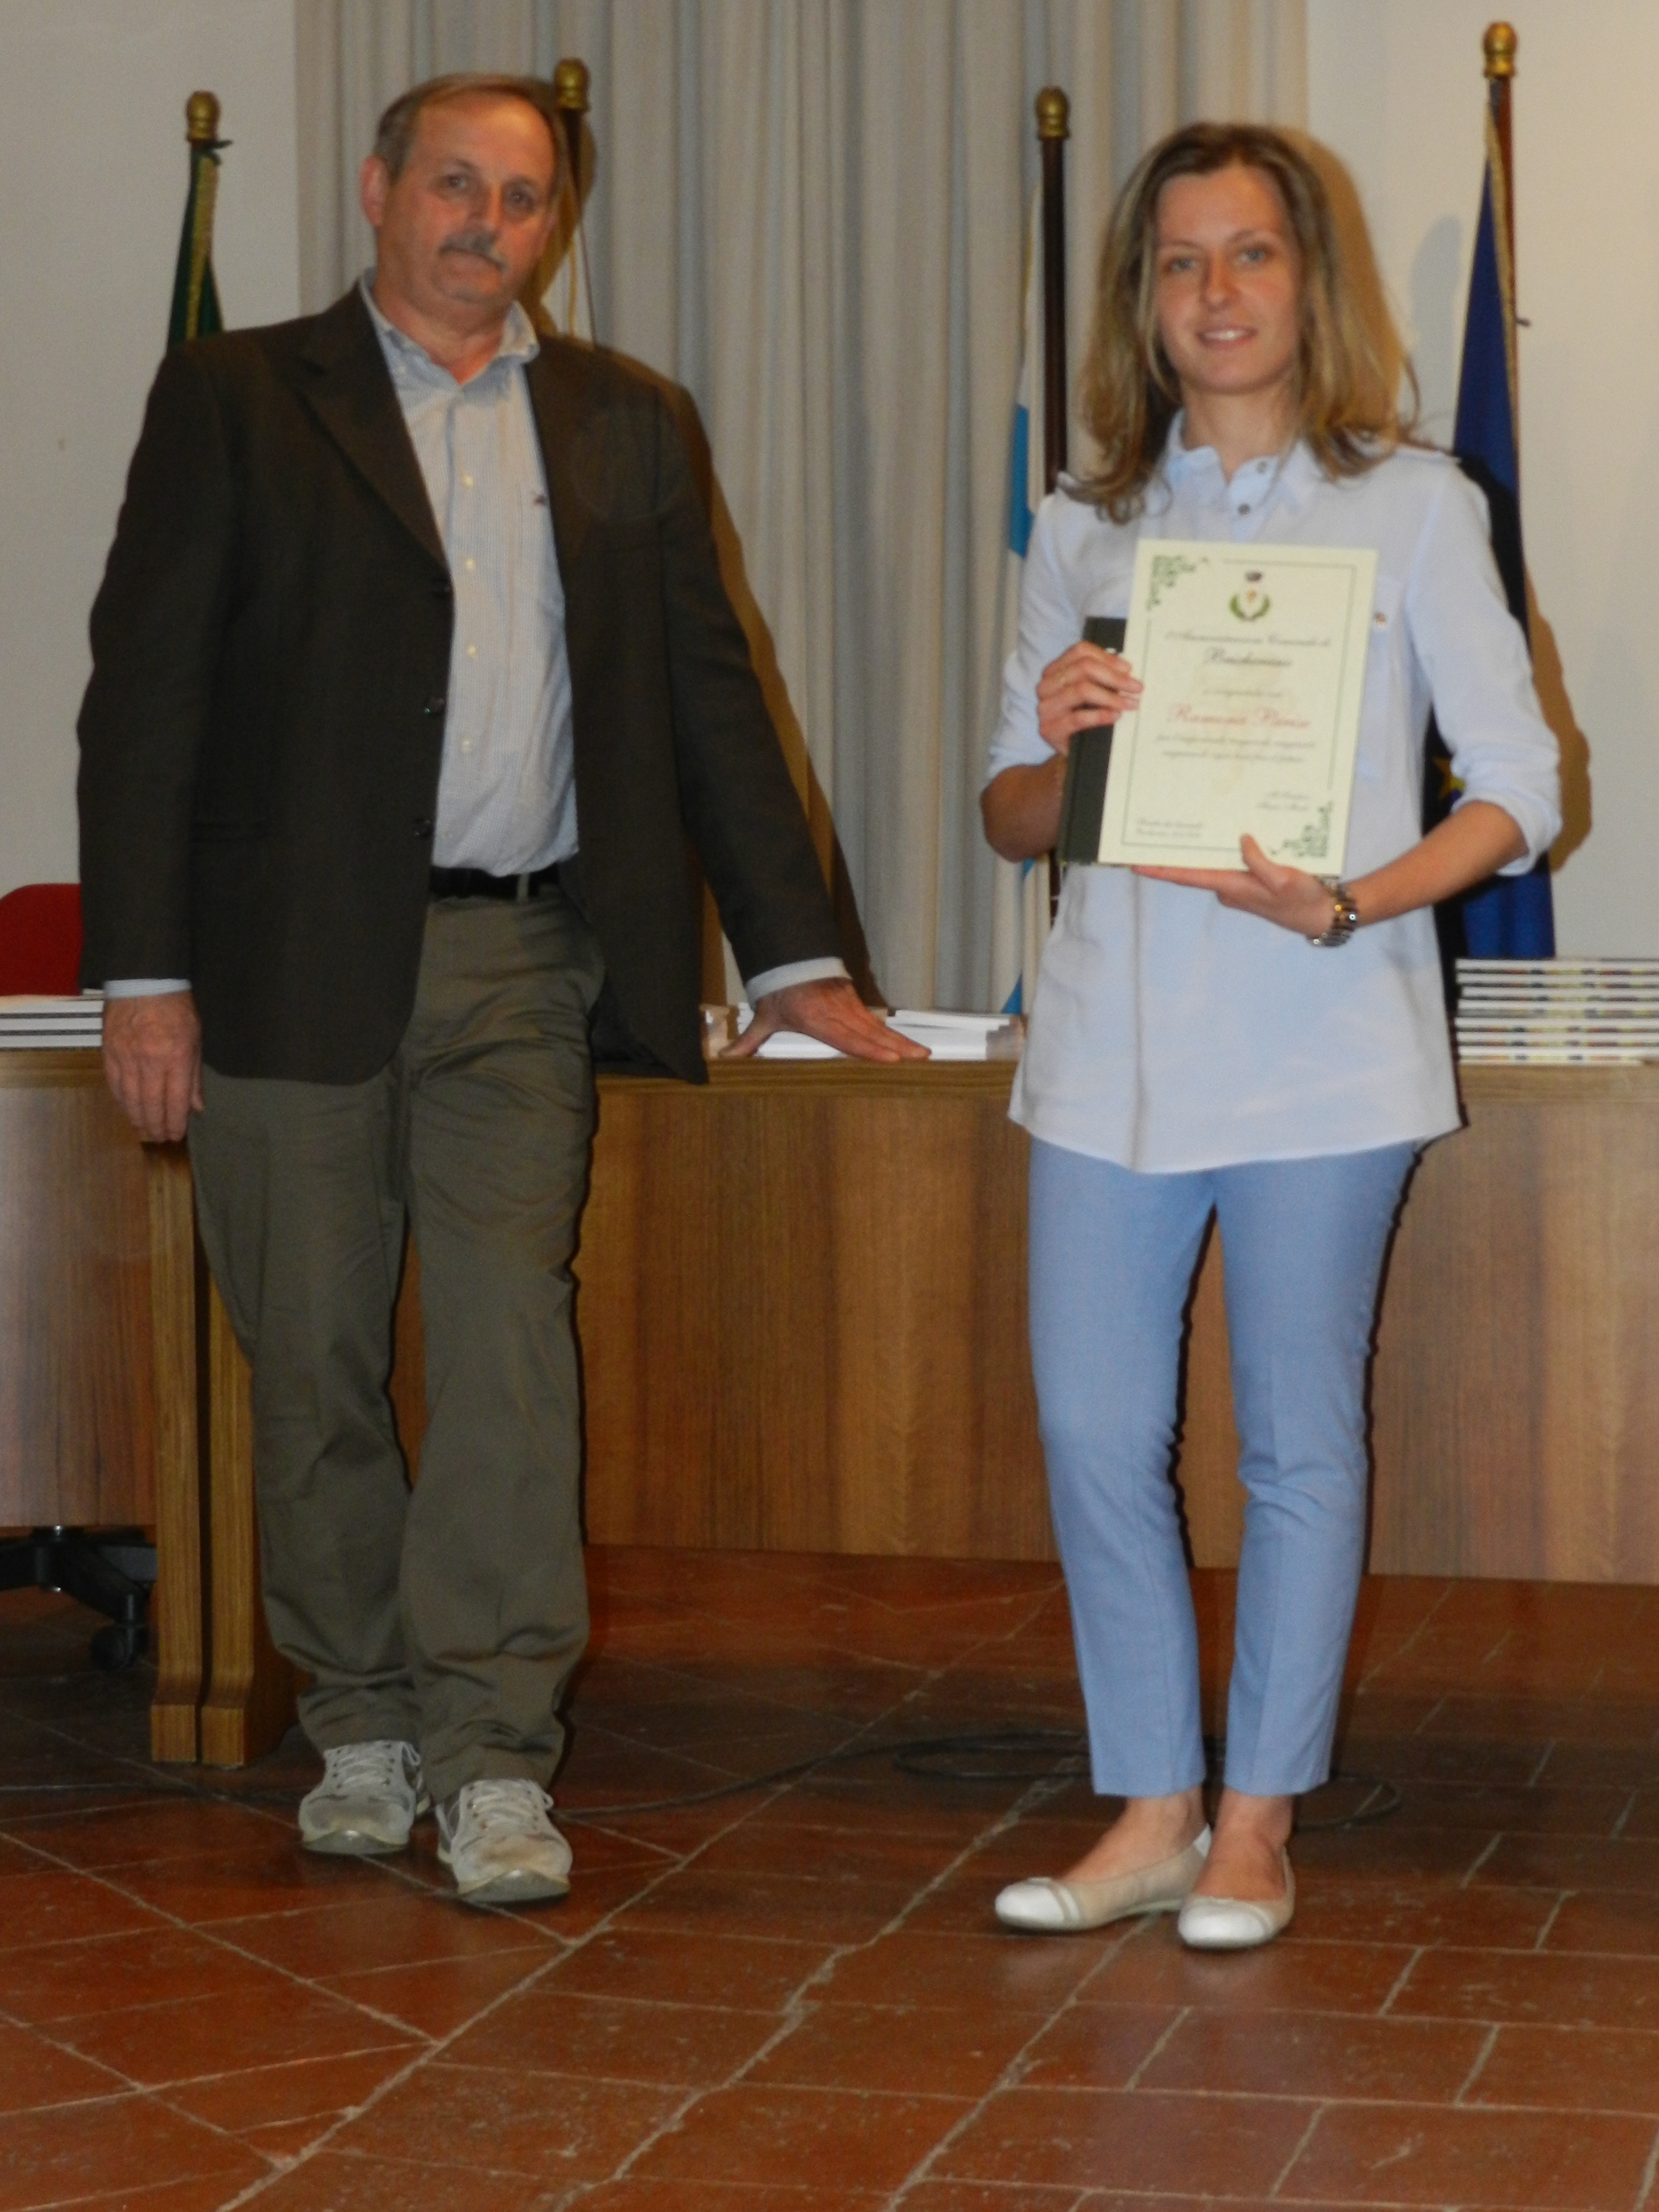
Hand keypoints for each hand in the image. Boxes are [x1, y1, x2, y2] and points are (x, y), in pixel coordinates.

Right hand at [102, 991, 203, 1141]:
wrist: (144, 981)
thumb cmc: (176, 1008)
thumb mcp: (195, 1039)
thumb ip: (194, 1075)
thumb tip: (196, 1107)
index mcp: (176, 1057)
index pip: (176, 1100)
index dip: (175, 1122)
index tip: (176, 1135)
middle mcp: (150, 1060)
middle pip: (151, 1104)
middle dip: (156, 1126)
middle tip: (159, 1139)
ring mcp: (126, 1057)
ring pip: (130, 1098)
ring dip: (137, 1119)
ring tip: (143, 1131)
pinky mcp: (109, 1051)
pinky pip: (114, 1084)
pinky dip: (120, 1101)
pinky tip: (126, 1110)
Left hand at [722, 978, 929, 1063]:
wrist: (787, 957)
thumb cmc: (777, 990)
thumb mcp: (764, 1017)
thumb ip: (748, 1042)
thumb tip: (725, 1059)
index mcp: (817, 1018)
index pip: (847, 1037)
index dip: (868, 1049)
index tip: (890, 1058)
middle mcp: (837, 1011)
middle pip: (871, 1033)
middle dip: (897, 1047)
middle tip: (920, 1059)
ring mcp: (848, 1004)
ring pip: (877, 1026)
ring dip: (900, 1041)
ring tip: (921, 1055)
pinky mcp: (853, 1000)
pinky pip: (874, 1020)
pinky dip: (891, 1033)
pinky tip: (906, 1045)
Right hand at [1036, 640, 1142, 755]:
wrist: (1072, 752)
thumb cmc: (1082, 718)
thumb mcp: (1090, 692)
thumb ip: (1100, 676)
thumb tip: (1124, 669)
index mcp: (1054, 671)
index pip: (1080, 652)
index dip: (1107, 658)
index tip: (1128, 669)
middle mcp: (1046, 686)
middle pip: (1083, 668)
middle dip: (1114, 677)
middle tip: (1135, 687)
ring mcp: (1045, 708)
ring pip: (1081, 690)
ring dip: (1111, 697)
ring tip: (1129, 704)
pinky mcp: (1049, 729)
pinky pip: (1078, 718)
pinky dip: (1100, 715)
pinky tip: (1115, 716)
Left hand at [1134, 835, 1339, 937]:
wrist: (1321, 916)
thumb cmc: (1302, 899)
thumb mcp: (1284, 878)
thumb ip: (1259, 861)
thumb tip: (1241, 841)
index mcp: (1231, 887)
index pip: (1188, 876)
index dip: (1161, 869)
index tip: (1135, 863)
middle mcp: (1228, 887)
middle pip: (1195, 867)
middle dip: (1177, 851)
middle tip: (1157, 827)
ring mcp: (1238, 885)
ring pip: (1214, 862)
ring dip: (1202, 846)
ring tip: (1186, 820)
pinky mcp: (1251, 881)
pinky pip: (1232, 861)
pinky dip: (1226, 848)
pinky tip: (1228, 829)